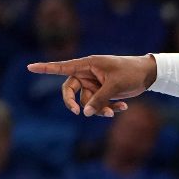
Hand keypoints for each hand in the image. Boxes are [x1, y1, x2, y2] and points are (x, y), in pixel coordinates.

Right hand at [27, 54, 156, 116]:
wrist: (148, 75)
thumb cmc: (131, 73)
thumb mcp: (114, 86)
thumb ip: (99, 99)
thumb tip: (84, 113)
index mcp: (88, 65)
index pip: (63, 67)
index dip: (46, 68)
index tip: (30, 67)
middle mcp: (88, 74)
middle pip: (70, 90)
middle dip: (73, 102)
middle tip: (76, 112)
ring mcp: (95, 83)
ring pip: (86, 101)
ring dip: (99, 108)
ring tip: (115, 111)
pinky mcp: (103, 92)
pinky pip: (98, 104)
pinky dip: (108, 108)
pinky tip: (122, 108)